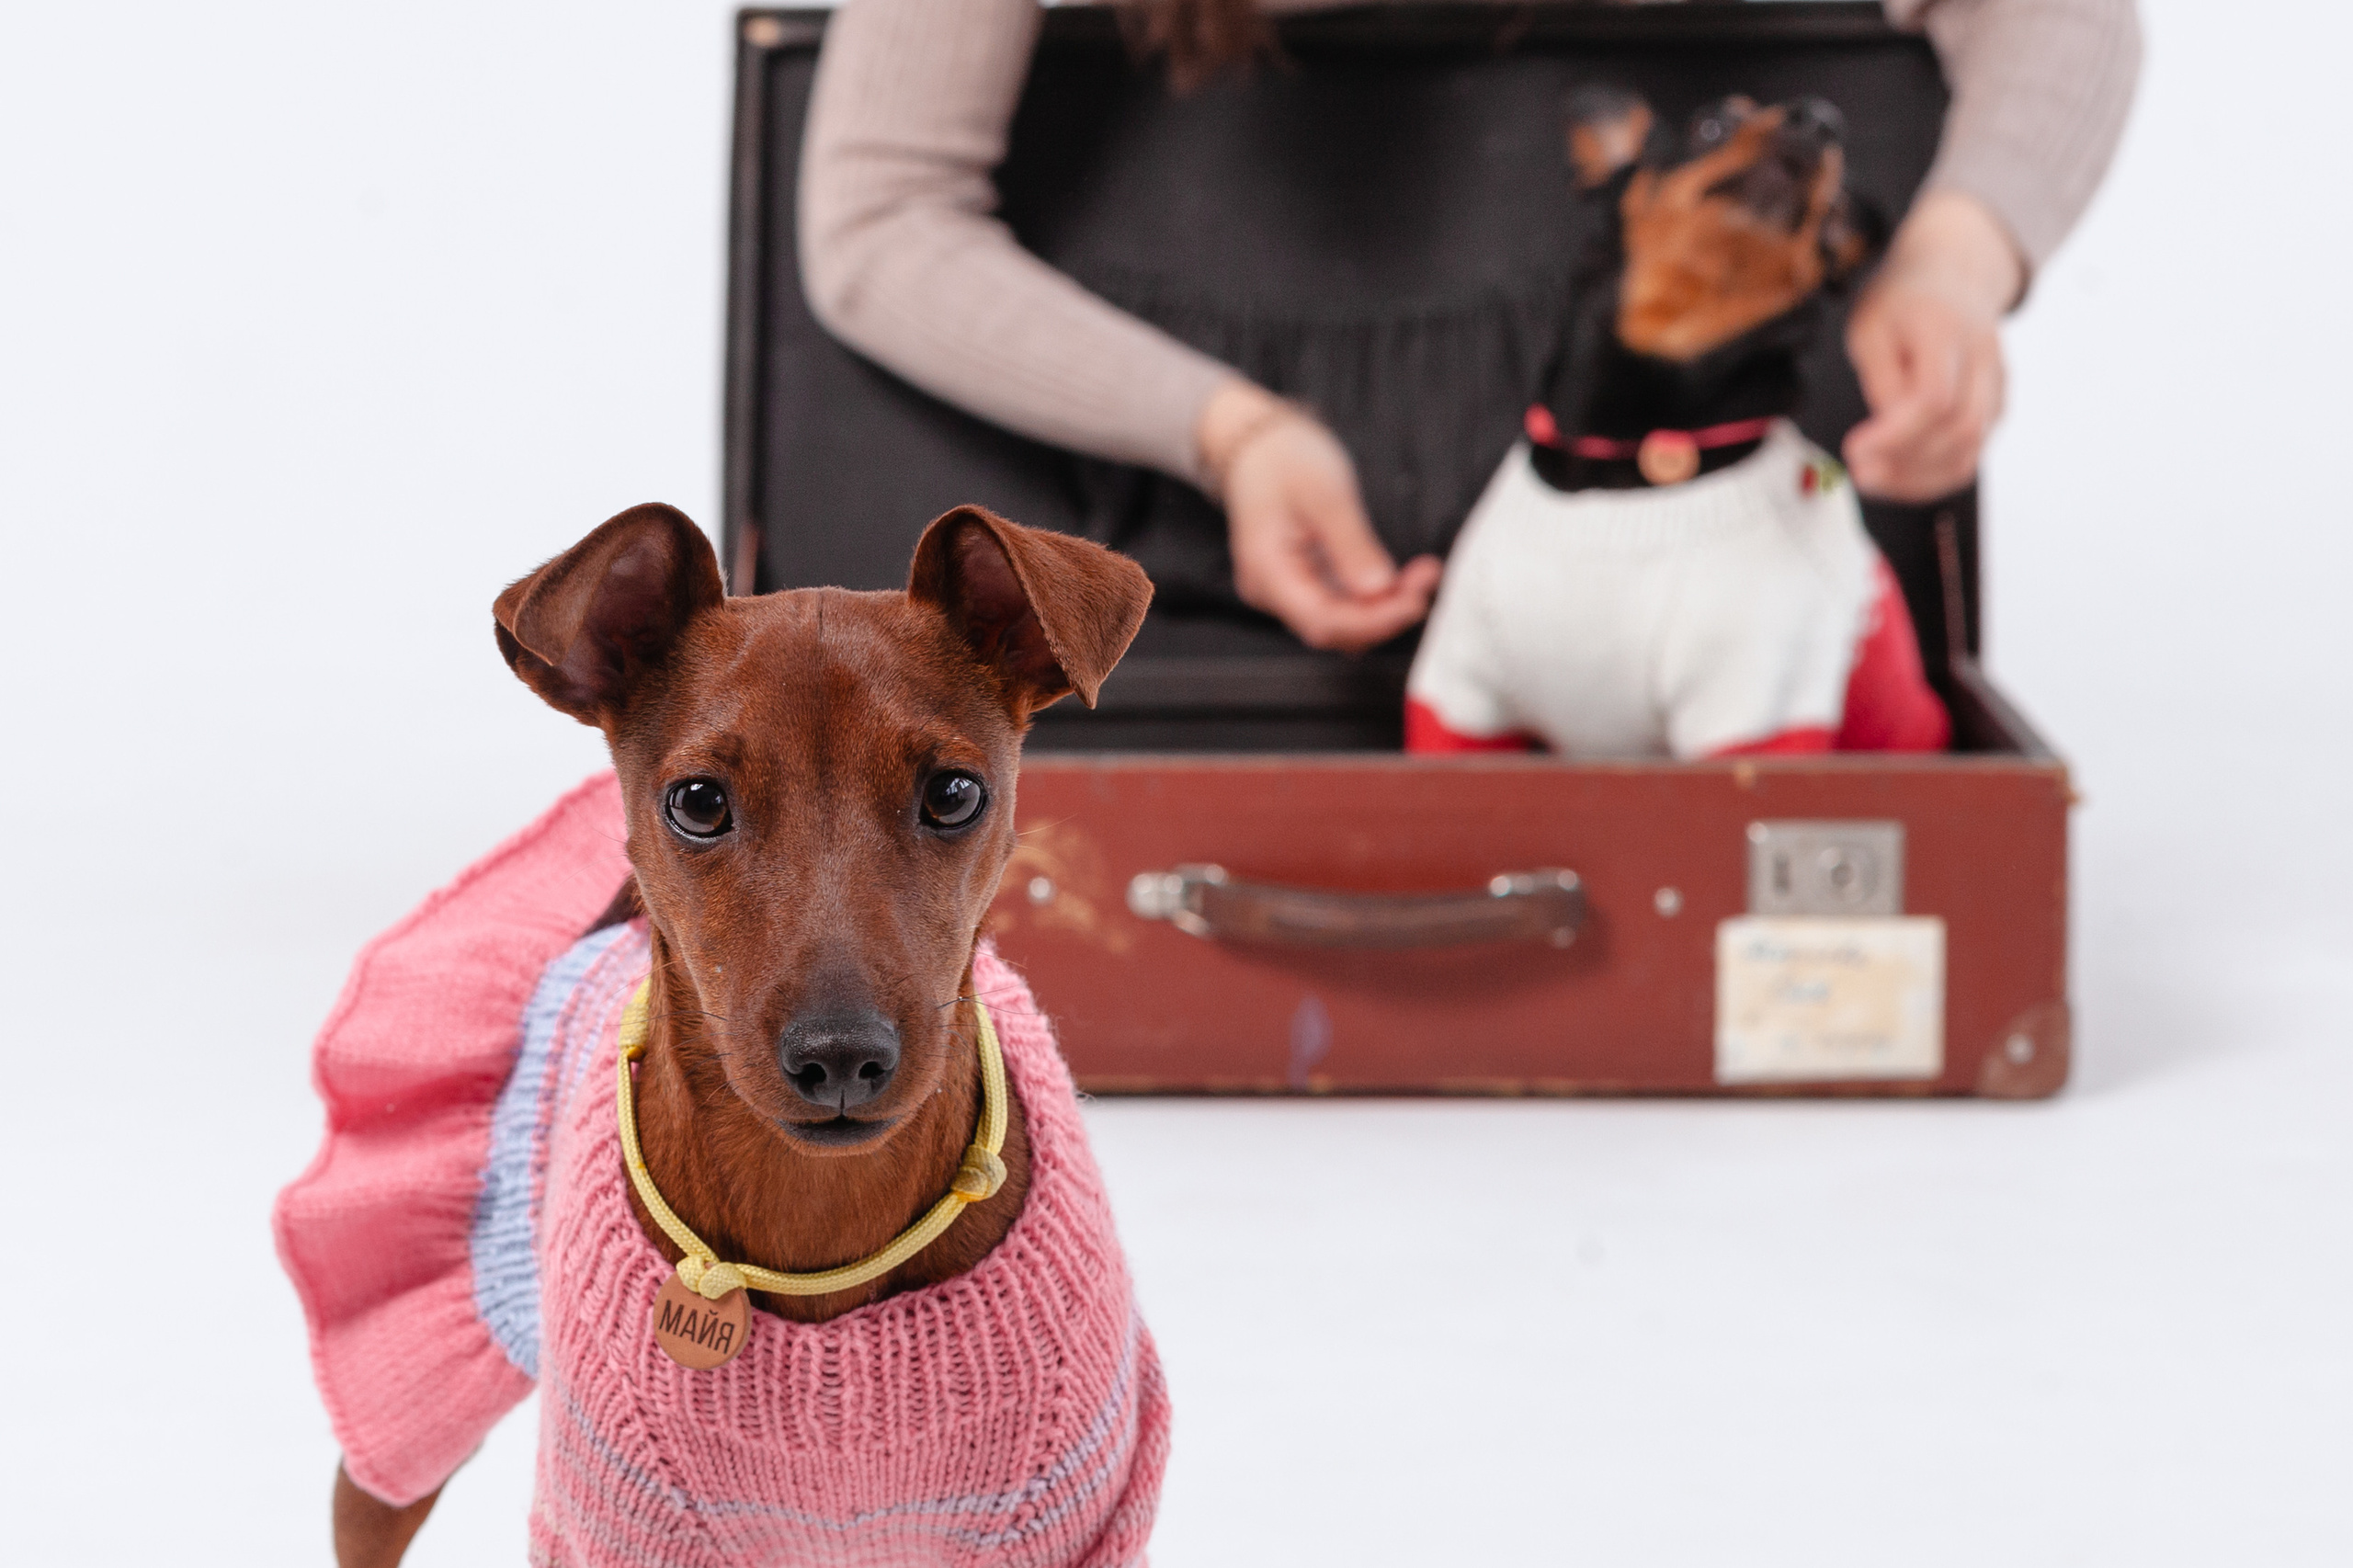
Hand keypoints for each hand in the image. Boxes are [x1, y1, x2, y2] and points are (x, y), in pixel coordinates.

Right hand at [1197, 381, 1440, 652]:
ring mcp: (1285, 591)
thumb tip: (1379, 589)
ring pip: (1340, 621)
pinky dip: (1373, 598)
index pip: (1323, 620)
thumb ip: (1350, 545)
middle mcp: (1271, 592)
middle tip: (1427, 578)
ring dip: (1384, 607)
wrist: (1260, 446)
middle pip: (1333, 627)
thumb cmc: (1284, 460)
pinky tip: (1400, 579)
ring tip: (1421, 575)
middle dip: (1385, 612)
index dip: (1374, 620)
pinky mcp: (1302, 584)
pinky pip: (1340, 604)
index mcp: (1266, 572)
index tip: (1416, 600)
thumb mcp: (1324, 494)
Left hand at [1843, 190, 2024, 502]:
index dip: (1895, 434)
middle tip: (1860, 473)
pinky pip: (1972, 454)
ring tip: (1875, 480)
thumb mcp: (1870, 326)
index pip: (1935, 398)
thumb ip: (1879, 376)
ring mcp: (1996, 386)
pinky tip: (1901, 477)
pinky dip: (1935, 476)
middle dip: (1907, 464)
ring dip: (1919, 478)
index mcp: (1947, 331)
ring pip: (1972, 450)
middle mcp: (1982, 360)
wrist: (1951, 278)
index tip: (1854, 449)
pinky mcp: (1995, 407)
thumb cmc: (1904, 303)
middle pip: (1961, 429)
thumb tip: (1884, 429)